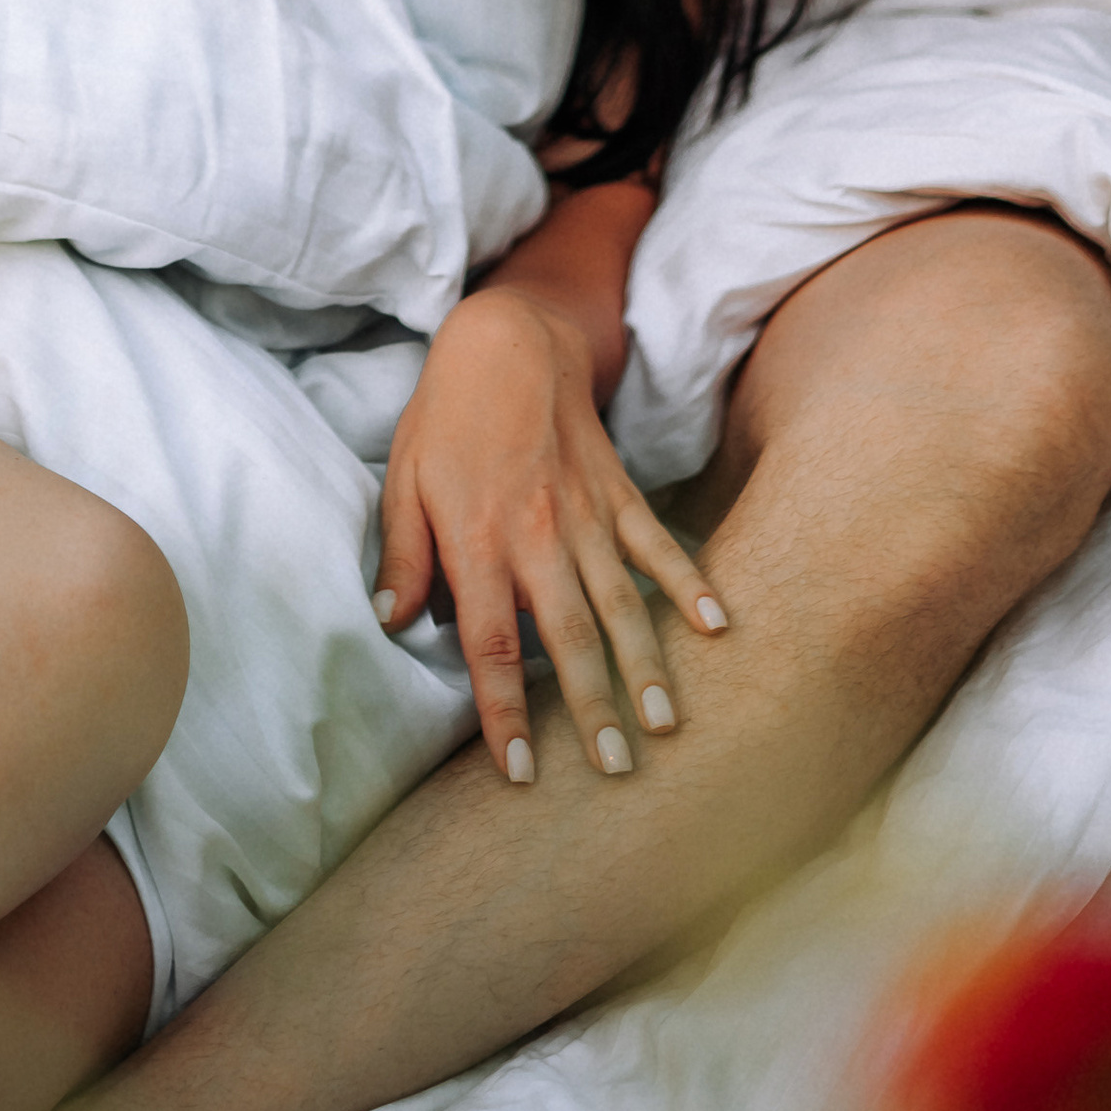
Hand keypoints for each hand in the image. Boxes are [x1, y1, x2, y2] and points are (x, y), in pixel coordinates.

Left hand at [376, 281, 725, 783]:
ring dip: (646, 665)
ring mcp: (586, 513)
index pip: (491, 642)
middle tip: (614, 771)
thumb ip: (404, 555)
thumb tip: (391, 623)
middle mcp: (538, 533)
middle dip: (592, 707)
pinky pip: (658, 545)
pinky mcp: (618, 493)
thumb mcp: (402, 479)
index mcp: (478, 537)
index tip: (520, 769)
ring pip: (621, 602)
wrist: (508, 338)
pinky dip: (689, 584)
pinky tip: (718, 626)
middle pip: (568, 636)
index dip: (504, 709)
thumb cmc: (446, 416)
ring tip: (666, 724)